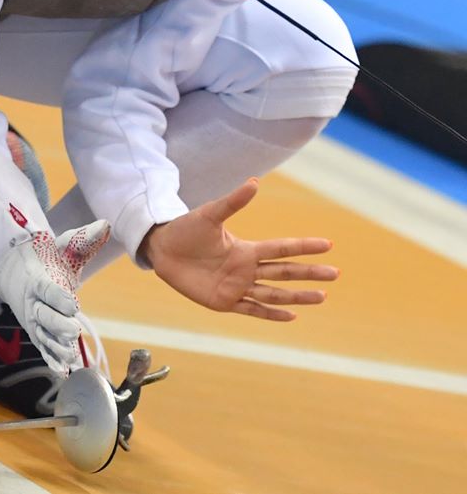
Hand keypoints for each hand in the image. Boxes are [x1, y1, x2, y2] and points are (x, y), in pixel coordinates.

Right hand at [0, 219, 110, 374]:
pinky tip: (63, 371)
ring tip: (72, 357)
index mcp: (38, 280)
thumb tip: (105, 225)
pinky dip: (51, 360)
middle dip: (58, 325)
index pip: (48, 291)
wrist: (18, 271)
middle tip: (75, 331)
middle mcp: (33, 303)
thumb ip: (84, 239)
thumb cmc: (47, 258)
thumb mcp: (64, 247)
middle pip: (44, 317)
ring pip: (43, 337)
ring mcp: (33, 321)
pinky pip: (43, 349)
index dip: (59, 298)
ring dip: (57, 348)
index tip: (74, 305)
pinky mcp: (37, 334)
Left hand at [140, 178, 338, 320]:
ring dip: (297, 296)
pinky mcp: (224, 302)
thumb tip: (254, 182)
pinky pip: (252, 309)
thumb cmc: (185, 229)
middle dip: (309, 273)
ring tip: (322, 296)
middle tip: (335, 274)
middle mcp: (246, 269)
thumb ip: (233, 202)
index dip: (304, 247)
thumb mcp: (210, 214)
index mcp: (246, 249)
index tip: (328, 245)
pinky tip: (291, 316)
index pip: (282, 249)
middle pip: (284, 272)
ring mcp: (237, 286)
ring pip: (274, 294)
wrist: (162, 249)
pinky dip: (271, 314)